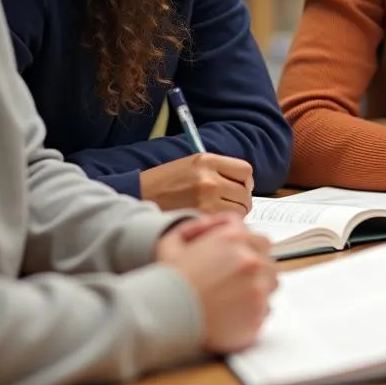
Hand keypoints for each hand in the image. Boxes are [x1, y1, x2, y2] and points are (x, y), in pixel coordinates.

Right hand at [139, 153, 254, 214]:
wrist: (138, 195)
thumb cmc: (167, 181)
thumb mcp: (193, 164)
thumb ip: (220, 169)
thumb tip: (246, 184)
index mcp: (207, 161)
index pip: (246, 171)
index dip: (246, 182)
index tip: (241, 187)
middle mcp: (208, 178)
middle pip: (245, 193)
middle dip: (241, 200)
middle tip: (230, 204)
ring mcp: (204, 200)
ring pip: (238, 210)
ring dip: (234, 214)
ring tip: (218, 213)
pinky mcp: (198, 217)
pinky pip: (224, 222)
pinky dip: (222, 223)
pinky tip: (210, 220)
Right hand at [157, 218, 276, 353]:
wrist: (160, 318)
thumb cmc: (165, 281)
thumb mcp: (172, 242)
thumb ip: (196, 227)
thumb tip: (213, 224)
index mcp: (234, 238)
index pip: (257, 238)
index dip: (247, 248)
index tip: (237, 261)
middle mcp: (250, 259)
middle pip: (267, 259)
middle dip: (255, 267)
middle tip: (235, 281)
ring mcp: (257, 288)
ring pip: (270, 284)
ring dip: (258, 287)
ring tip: (234, 298)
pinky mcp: (257, 315)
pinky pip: (266, 310)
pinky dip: (253, 312)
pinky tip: (233, 315)